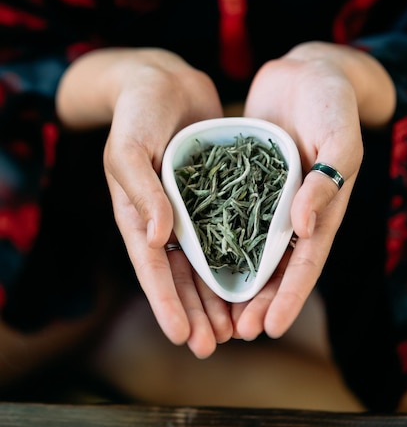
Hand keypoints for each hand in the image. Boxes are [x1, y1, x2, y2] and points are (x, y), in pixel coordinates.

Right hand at [57, 48, 232, 356]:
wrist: (164, 80)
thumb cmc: (139, 112)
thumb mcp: (131, 146)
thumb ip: (141, 190)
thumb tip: (158, 237)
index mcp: (137, 212)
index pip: (152, 266)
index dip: (165, 303)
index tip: (183, 337)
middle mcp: (164, 216)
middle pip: (180, 274)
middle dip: (195, 311)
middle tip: (214, 347)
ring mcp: (189, 207)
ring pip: (205, 260)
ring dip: (217, 294)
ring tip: (236, 327)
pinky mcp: (213, 192)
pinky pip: (228, 230)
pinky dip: (238, 256)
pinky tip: (256, 277)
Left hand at [230, 41, 395, 339]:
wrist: (307, 71)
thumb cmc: (331, 102)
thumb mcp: (338, 136)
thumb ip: (328, 179)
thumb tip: (304, 226)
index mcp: (322, 206)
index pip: (306, 261)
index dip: (290, 296)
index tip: (268, 328)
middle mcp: (294, 207)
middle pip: (275, 263)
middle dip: (257, 299)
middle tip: (234, 332)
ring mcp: (268, 193)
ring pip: (249, 244)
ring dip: (235, 276)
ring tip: (214, 307)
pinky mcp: (246, 175)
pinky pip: (229, 209)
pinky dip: (218, 234)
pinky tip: (195, 252)